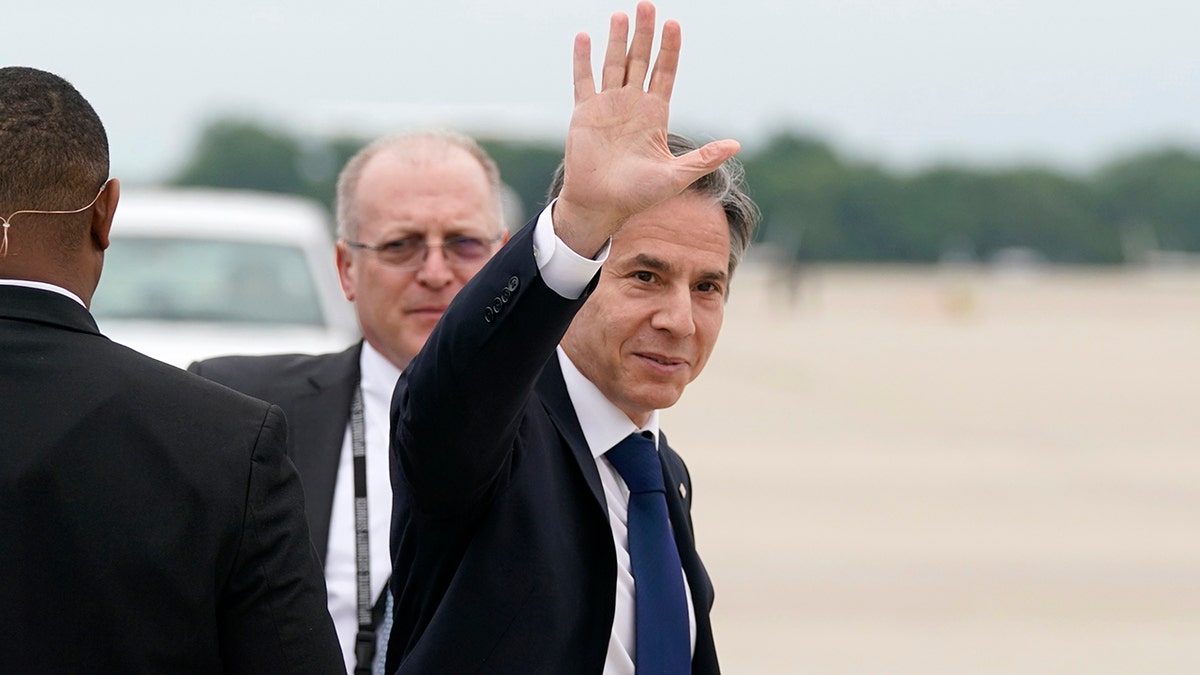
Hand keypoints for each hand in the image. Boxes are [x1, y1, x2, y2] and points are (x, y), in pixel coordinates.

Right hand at [554, 1, 739, 256]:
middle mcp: (632, 104)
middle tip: (647, 4)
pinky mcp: (584, 113)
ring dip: (617, 39)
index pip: (664, 72)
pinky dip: (583, 59)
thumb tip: (736, 145)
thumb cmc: (638, 195)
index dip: (669, 49)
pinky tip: (585, 37)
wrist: (602, 205)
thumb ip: (703, 158)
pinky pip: (583, 80)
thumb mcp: (676, 177)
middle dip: (644, 33)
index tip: (674, 24)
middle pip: (639, 60)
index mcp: (655, 114)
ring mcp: (607, 106)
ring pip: (613, 64)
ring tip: (621, 14)